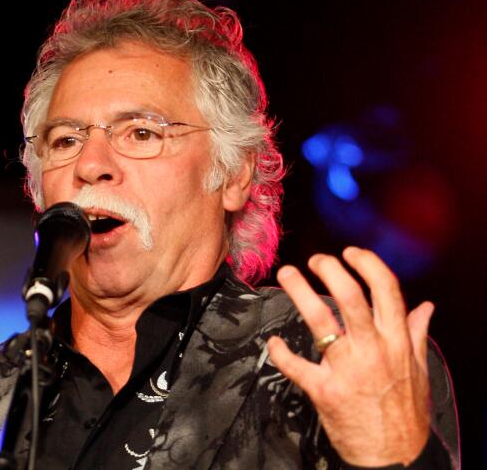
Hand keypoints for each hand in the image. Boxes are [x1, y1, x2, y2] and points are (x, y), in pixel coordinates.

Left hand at [267, 247, 432, 466]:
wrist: (393, 456)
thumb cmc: (405, 411)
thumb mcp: (418, 370)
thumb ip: (417, 334)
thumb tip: (426, 307)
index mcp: (397, 341)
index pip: (387, 290)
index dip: (367, 264)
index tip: (350, 252)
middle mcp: (373, 350)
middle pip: (351, 297)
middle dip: (331, 270)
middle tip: (315, 260)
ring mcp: (347, 370)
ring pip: (321, 321)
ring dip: (300, 292)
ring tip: (287, 274)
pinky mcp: (324, 390)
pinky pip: (296, 365)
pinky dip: (281, 352)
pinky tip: (274, 341)